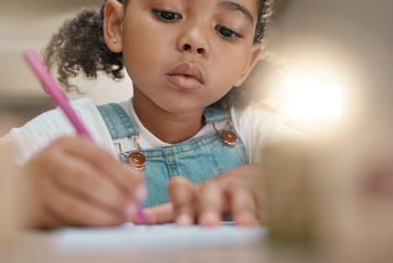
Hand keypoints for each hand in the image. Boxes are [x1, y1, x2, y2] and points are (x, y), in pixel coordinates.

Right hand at [23, 136, 144, 228]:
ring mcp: (36, 187)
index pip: (99, 157)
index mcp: (65, 143)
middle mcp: (48, 161)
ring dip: (101, 216)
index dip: (123, 175)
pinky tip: (100, 228)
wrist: (23, 187)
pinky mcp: (32, 211)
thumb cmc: (65, 173)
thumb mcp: (86, 161)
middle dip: (113, 197)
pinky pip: (63, 222)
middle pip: (85, 179)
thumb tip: (137, 184)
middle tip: (132, 209)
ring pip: (73, 205)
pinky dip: (85, 227)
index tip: (140, 190)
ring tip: (120, 220)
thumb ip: (113, 169)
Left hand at [141, 165, 260, 226]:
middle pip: (210, 192)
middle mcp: (218, 189)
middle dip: (208, 208)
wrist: (252, 180)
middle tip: (207, 225)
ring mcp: (243, 192)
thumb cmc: (214, 197)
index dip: (181, 204)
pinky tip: (272, 222)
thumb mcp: (190, 204)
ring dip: (242, 210)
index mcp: (195, 192)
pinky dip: (270, 212)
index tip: (182, 224)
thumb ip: (166, 213)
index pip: (181, 189)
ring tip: (245, 226)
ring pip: (241, 197)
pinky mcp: (267, 197)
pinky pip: (269, 203)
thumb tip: (134, 217)